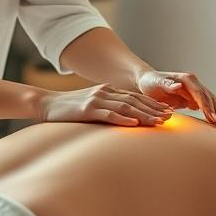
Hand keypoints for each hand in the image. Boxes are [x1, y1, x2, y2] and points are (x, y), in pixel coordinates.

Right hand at [39, 84, 173, 125]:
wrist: (47, 104)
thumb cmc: (70, 109)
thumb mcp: (92, 106)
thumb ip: (107, 109)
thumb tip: (125, 120)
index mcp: (108, 90)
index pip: (135, 97)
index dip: (152, 104)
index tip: (167, 111)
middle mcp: (105, 92)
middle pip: (134, 101)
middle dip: (153, 109)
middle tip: (169, 117)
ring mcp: (96, 100)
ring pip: (126, 107)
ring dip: (144, 115)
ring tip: (158, 122)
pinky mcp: (87, 109)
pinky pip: (108, 114)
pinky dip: (123, 119)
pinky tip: (135, 124)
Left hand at [136, 70, 215, 127]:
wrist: (149, 82)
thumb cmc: (150, 82)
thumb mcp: (156, 82)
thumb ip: (166, 84)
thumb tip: (178, 86)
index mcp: (187, 79)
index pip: (200, 93)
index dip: (207, 106)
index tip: (212, 118)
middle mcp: (194, 83)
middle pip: (210, 98)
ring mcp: (196, 91)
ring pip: (212, 102)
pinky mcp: (195, 98)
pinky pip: (208, 107)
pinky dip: (215, 114)